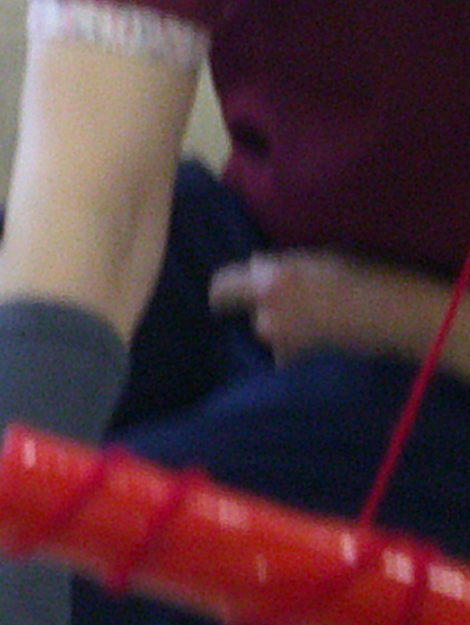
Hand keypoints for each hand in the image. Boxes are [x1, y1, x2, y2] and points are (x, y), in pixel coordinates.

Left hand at [210, 250, 461, 368]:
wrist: (402, 319)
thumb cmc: (367, 278)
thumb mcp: (319, 258)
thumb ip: (281, 265)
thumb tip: (255, 267)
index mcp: (270, 283)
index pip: (221, 286)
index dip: (225, 290)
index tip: (227, 295)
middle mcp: (268, 316)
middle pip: (252, 312)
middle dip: (268, 309)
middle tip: (300, 305)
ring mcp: (283, 345)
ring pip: (274, 334)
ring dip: (287, 330)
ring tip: (323, 323)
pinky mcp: (299, 366)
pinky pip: (291, 354)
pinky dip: (303, 350)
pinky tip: (329, 342)